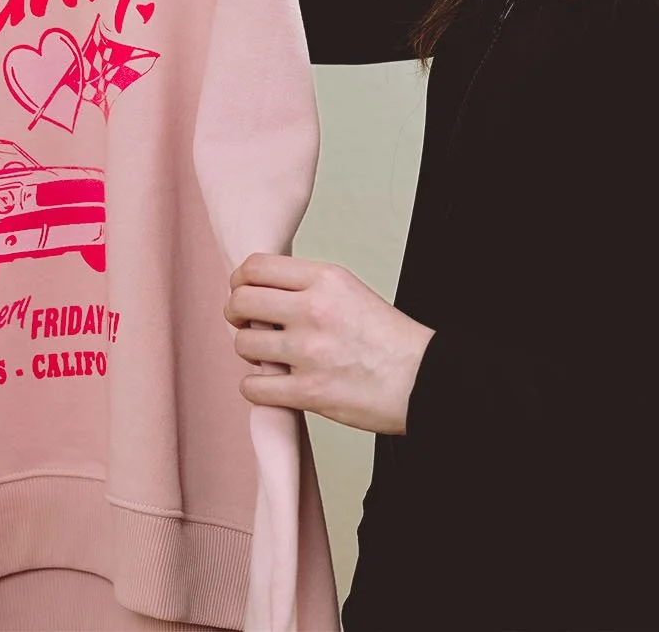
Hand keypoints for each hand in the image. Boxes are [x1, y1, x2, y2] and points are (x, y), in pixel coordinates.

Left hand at [224, 253, 434, 434]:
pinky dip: (256, 387)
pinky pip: (253, 387)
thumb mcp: (348, 289)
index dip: (240, 280)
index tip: (243, 291)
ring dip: (249, 351)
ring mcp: (309, 351)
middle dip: (236, 313)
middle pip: (240, 301)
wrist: (423, 379)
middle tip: (246, 323)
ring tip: (268, 355)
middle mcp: (313, 309)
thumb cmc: (387, 337)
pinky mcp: (309, 391)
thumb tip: (259, 290)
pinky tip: (272, 384)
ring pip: (242, 343)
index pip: (256, 266)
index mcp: (325, 278)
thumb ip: (305, 285)